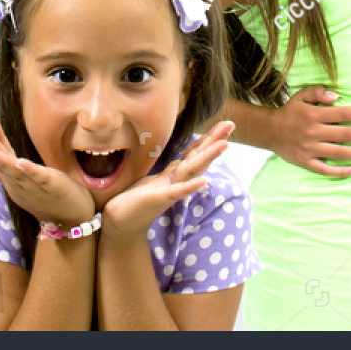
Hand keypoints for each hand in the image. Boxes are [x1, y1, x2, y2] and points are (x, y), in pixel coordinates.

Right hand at [0, 120, 94, 228]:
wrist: (70, 219)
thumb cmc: (45, 198)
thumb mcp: (20, 182)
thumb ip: (1, 170)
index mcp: (13, 180)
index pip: (0, 157)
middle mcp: (19, 185)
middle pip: (3, 163)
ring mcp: (34, 187)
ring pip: (16, 173)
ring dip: (3, 161)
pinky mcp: (51, 187)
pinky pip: (40, 178)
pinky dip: (30, 170)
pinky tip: (21, 162)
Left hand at [101, 121, 235, 242]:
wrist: (119, 225)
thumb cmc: (133, 201)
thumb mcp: (151, 180)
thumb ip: (167, 171)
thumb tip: (177, 159)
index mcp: (173, 174)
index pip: (194, 153)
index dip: (209, 138)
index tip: (225, 124)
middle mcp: (175, 181)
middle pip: (198, 157)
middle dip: (214, 141)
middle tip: (230, 125)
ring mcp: (169, 190)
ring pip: (192, 170)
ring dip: (208, 157)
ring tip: (224, 145)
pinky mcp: (158, 200)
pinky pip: (176, 192)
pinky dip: (190, 186)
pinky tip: (203, 182)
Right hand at [270, 85, 350, 177]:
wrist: (269, 130)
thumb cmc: (290, 112)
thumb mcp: (301, 96)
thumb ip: (318, 92)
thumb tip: (336, 96)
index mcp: (314, 115)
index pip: (344, 114)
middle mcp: (313, 132)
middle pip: (346, 134)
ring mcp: (310, 149)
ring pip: (340, 152)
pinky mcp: (306, 161)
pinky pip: (326, 169)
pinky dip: (341, 171)